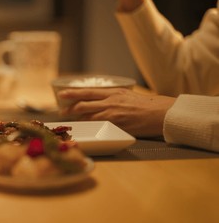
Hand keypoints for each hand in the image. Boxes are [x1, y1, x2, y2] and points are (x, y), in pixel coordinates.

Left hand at [58, 88, 175, 136]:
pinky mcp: (117, 127)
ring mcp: (113, 116)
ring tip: (71, 122)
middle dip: (69, 109)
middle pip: (83, 105)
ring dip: (78, 120)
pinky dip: (90, 128)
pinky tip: (86, 130)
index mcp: (113, 93)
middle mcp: (110, 103)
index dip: (72, 93)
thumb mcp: (127, 95)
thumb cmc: (147, 104)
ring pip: (88, 117)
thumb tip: (97, 100)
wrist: (162, 114)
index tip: (61, 95)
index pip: (87, 92)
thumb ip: (112, 97)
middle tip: (61, 112)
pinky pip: (99, 128)